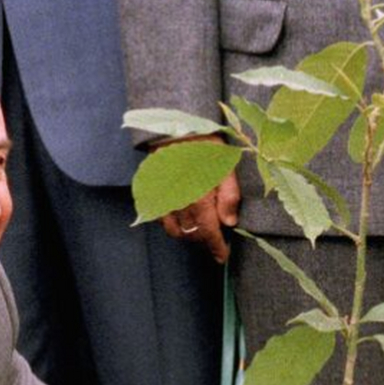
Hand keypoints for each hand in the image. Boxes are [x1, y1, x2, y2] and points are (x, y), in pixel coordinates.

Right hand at [158, 137, 241, 262]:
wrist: (176, 127)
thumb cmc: (206, 145)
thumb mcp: (226, 166)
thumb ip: (229, 196)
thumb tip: (229, 223)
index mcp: (198, 198)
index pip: (208, 233)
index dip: (216, 248)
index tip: (222, 257)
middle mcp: (179, 204)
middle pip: (192, 235)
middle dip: (205, 241)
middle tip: (217, 238)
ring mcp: (164, 200)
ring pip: (175, 231)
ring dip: (189, 235)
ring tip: (201, 229)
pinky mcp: (154, 194)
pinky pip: (161, 219)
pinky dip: (173, 225)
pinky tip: (184, 218)